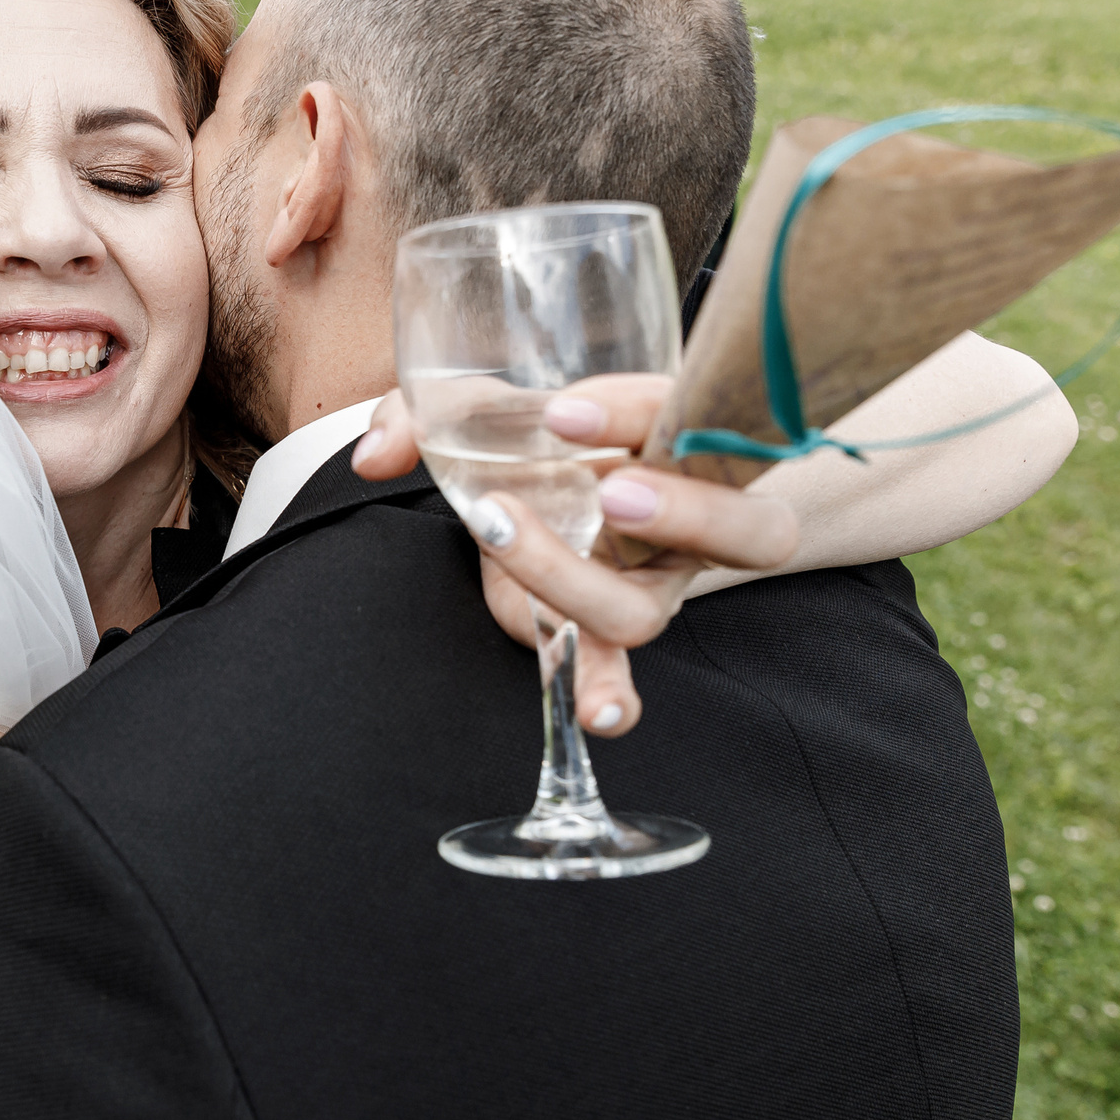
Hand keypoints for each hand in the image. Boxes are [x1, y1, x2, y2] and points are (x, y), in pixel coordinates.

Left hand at [354, 375, 799, 734]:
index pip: (683, 416)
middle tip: (612, 493)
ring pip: (647, 609)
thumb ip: (429, 414)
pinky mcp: (600, 630)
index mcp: (675, 438)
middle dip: (685, 511)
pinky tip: (593, 713)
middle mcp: (685, 517)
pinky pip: (617, 668)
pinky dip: (607, 692)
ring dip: (577, 584)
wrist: (552, 490)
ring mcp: (648, 584)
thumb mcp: (489, 407)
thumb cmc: (540, 439)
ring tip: (506, 535)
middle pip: (745, 529)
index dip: (632, 412)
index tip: (560, 412)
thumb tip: (375, 457)